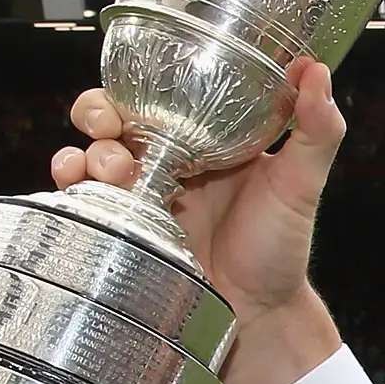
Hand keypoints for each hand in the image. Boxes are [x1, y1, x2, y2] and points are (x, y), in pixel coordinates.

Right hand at [51, 57, 346, 383]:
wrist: (256, 313)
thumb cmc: (280, 249)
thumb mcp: (301, 184)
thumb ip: (315, 129)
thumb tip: (315, 70)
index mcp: (204, 139)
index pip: (158, 93)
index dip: (137, 83)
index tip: (134, 89)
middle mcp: (166, 160)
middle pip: (112, 117)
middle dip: (97, 113)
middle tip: (109, 128)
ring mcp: (140, 194)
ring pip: (91, 153)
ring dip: (87, 151)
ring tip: (112, 171)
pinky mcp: (123, 227)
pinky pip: (83, 197)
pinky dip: (69, 183)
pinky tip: (78, 186)